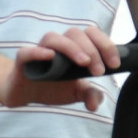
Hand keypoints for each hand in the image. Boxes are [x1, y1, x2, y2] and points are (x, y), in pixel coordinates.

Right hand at [0, 26, 119, 111]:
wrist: (24, 93)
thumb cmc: (52, 86)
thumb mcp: (75, 92)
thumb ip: (90, 94)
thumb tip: (95, 103)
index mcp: (74, 47)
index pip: (92, 35)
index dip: (106, 45)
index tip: (115, 64)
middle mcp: (58, 44)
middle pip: (76, 34)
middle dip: (92, 50)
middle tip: (99, 71)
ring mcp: (40, 50)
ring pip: (54, 38)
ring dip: (71, 48)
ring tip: (84, 62)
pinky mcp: (23, 60)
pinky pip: (28, 51)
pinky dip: (39, 52)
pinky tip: (50, 57)